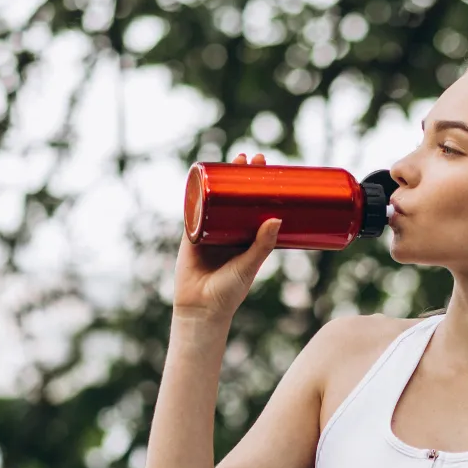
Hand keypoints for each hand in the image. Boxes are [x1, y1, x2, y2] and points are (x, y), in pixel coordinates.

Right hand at [173, 152, 282, 322]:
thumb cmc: (229, 292)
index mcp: (245, 238)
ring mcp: (208, 229)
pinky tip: (203, 174)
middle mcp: (227, 230)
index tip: (270, 170)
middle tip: (255, 158)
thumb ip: (262, 245)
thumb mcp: (249, 265)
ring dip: (221, 178)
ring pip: (215, 197)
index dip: (260, 187)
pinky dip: (197, 191)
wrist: (201, 309)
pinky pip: (193, 208)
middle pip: (235, 196)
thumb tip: (276, 218)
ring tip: (234, 159)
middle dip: (242, 176)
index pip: (254, 205)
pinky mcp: (191, 233)